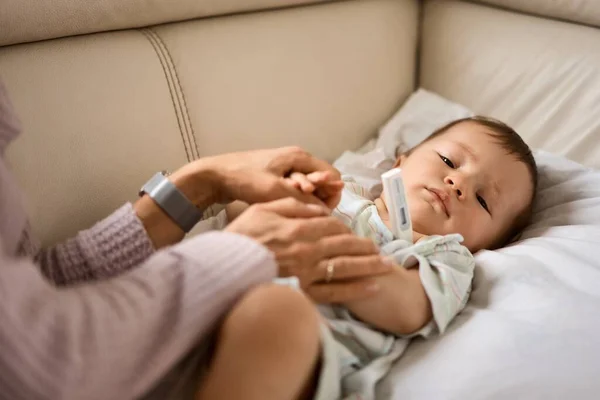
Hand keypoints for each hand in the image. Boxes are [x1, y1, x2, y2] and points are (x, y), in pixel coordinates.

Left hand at [171, 147, 342, 208]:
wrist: (214, 176)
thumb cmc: (244, 179)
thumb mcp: (275, 190)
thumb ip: (303, 200)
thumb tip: (324, 213)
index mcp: (300, 156)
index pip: (333, 176)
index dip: (330, 194)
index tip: (318, 207)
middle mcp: (297, 160)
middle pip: (323, 183)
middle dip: (316, 197)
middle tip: (300, 206)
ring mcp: (287, 169)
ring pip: (309, 189)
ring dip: (303, 199)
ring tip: (286, 203)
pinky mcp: (277, 178)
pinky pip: (295, 191)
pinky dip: (292, 199)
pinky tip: (280, 203)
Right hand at [225, 198, 393, 302]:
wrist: (225, 268)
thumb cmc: (240, 237)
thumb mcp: (262, 209)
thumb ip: (291, 205)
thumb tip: (317, 207)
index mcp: (300, 227)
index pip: (331, 225)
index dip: (345, 227)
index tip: (351, 231)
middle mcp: (309, 249)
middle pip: (345, 245)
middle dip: (365, 246)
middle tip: (381, 249)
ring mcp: (309, 272)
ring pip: (347, 266)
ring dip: (370, 265)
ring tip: (386, 265)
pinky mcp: (305, 293)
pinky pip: (337, 292)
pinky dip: (357, 289)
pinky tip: (373, 286)